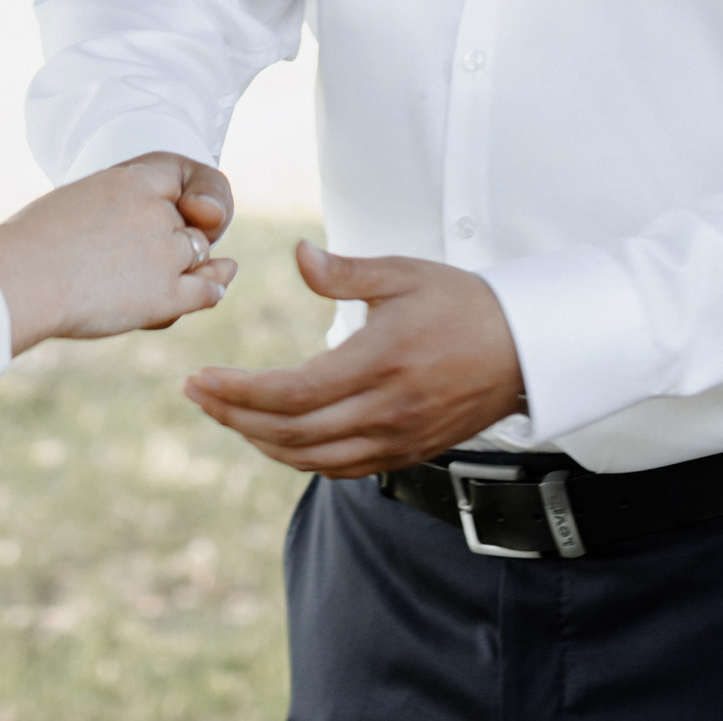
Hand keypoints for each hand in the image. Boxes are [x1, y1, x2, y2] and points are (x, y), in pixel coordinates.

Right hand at [0, 161, 238, 354]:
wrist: (22, 278)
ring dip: (191, 267)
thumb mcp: (70, 204)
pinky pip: (206, 291)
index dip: (175, 199)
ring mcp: (164, 252)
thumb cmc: (28, 246)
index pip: (174, 179)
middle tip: (148, 259)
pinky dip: (214, 289)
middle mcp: (155, 211)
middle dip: (176, 238)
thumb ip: (102, 210)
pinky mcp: (166, 294)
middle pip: (185, 222)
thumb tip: (97, 231)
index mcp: (129, 180)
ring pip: (197, 255)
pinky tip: (217, 289)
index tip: (171, 212)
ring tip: (180, 277)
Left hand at [183, 240, 523, 477]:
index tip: (202, 378)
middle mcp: (386, 411)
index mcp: (380, 363)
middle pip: (292, 432)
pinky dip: (299, 457)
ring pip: (312, 458)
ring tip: (225, 414)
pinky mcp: (407, 452)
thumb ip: (344, 272)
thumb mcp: (404, 274)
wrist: (526, 348)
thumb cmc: (464, 303)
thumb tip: (298, 254)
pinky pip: (341, 468)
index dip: (240, 392)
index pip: (293, 393)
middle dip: (234, 416)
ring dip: (260, 441)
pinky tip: (275, 437)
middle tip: (196, 394)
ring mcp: (398, 438)